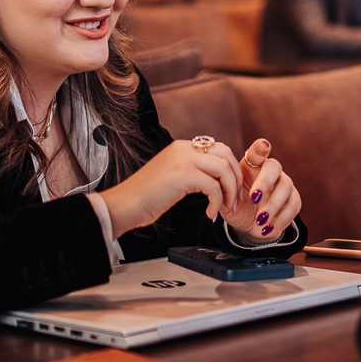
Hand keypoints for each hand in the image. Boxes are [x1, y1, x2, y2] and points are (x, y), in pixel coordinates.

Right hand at [100, 139, 241, 234]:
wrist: (125, 204)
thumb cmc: (144, 197)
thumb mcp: (171, 177)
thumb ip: (189, 171)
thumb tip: (210, 180)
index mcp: (181, 147)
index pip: (218, 149)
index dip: (229, 169)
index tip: (230, 190)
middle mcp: (184, 149)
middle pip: (226, 155)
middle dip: (235, 178)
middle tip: (235, 199)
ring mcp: (184, 160)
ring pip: (224, 169)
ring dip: (230, 191)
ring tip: (226, 208)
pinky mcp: (184, 175)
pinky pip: (214, 187)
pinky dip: (216, 202)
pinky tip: (209, 214)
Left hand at [222, 138, 300, 240]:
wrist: (250, 224)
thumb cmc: (237, 205)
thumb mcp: (225, 199)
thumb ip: (222, 191)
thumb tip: (216, 187)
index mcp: (252, 166)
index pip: (257, 153)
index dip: (261, 149)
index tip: (263, 146)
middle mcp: (270, 171)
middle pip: (274, 166)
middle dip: (265, 182)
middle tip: (254, 198)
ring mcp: (284, 184)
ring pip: (286, 186)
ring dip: (273, 205)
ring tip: (259, 220)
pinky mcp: (293, 199)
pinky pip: (293, 205)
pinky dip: (281, 219)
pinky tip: (267, 228)